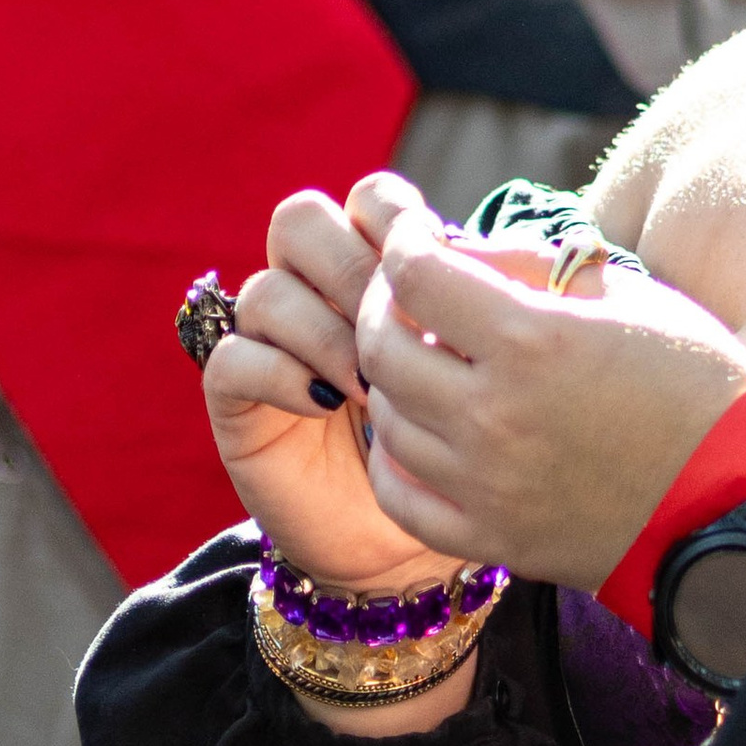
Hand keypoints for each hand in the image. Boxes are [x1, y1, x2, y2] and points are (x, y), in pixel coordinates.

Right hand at [202, 176, 461, 596]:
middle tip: (396, 330)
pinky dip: (279, 373)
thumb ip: (502, 299)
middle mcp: (319, 296)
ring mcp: (273, 347)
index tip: (436, 264)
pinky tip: (327, 404)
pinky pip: (232, 359)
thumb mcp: (500, 364)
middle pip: (299, 222)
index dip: (391, 213)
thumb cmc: (477, 448)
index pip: (366, 198)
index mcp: (381, 270)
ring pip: (265, 290)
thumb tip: (513, 250)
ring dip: (324, 331)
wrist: (426, 547)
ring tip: (371, 386)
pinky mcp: (240, 405)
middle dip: (350, 269)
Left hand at [357, 207, 745, 584]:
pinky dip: (394, 458)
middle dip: (385, 305)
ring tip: (427, 362)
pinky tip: (416, 434)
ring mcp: (487, 483)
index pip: (417, 275)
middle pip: (384, 345)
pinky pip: (401, 495)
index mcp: (534, 340)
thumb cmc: (696, 384)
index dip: (404, 242)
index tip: (414, 235)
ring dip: (393, 379)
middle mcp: (495, 413)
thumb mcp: (628, 295)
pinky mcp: (492, 537)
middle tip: (408, 295)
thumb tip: (458, 252)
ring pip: (386, 417)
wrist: (735, 499)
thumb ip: (533, 267)